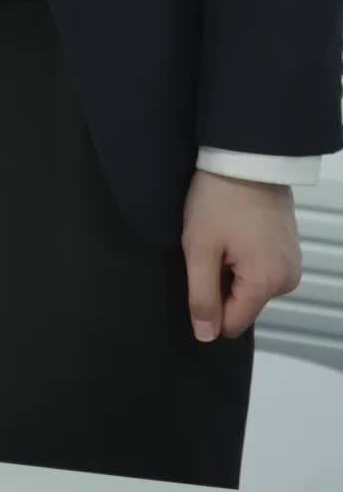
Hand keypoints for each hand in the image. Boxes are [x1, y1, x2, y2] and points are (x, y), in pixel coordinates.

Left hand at [181, 168, 301, 340]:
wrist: (245, 156)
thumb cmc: (220, 197)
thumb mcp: (200, 248)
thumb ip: (201, 297)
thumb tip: (205, 335)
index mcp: (267, 283)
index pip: (232, 324)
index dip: (208, 304)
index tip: (201, 269)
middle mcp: (287, 279)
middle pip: (242, 305)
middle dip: (221, 282)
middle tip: (213, 245)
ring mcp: (292, 263)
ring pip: (250, 288)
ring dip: (231, 269)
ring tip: (225, 235)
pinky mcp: (289, 249)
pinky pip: (260, 270)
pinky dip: (244, 257)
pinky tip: (237, 231)